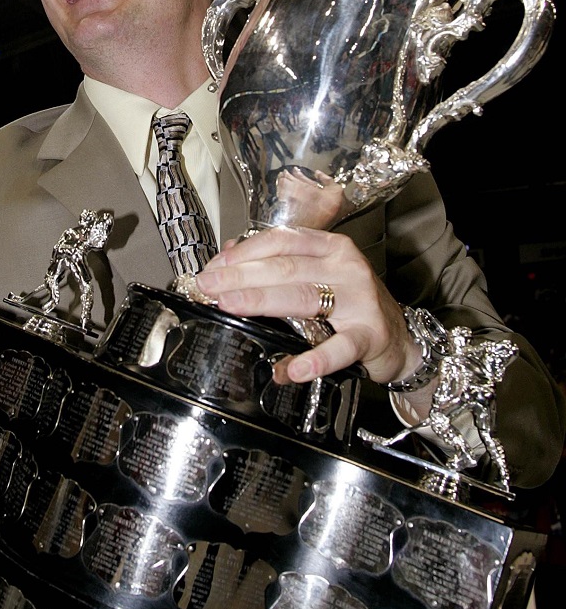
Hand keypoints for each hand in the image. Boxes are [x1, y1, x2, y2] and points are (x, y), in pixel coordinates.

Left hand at [196, 225, 423, 385]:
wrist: (399, 338)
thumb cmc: (351, 304)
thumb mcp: (319, 276)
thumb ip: (279, 267)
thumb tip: (227, 261)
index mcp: (329, 246)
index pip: (281, 240)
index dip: (243, 252)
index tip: (213, 267)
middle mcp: (345, 266)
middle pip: (285, 266)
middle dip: (241, 276)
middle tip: (208, 287)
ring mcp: (359, 300)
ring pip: (305, 296)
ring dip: (263, 301)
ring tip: (231, 307)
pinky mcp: (369, 335)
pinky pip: (340, 347)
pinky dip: (316, 358)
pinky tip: (293, 368)